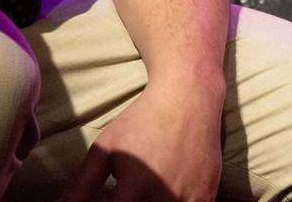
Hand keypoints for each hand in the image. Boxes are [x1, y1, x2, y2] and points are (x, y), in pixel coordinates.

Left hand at [65, 83, 223, 200]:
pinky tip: (162, 191)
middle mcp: (165, 197)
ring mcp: (191, 200)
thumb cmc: (140, 122)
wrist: (188, 99)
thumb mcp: (106, 148)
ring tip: (140, 189)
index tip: (104, 199)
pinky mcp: (208, 198)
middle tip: (123, 191)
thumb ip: (83, 183)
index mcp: (135, 187)